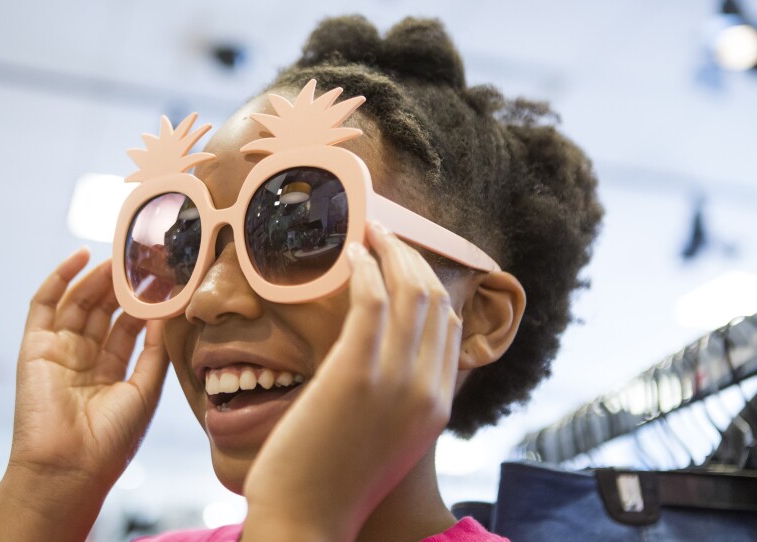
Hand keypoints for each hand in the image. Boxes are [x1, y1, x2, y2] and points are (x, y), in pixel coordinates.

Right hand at [10, 247, 168, 487]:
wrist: (69, 469)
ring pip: (79, 303)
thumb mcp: (145, 391)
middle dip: (121, 285)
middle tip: (142, 258)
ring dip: (99, 278)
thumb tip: (166, 313)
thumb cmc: (112, 439)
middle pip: (103, 311)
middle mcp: (83, 360)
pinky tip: (82, 257)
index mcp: (110, 374)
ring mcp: (58, 352)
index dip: (144, 303)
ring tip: (121, 255)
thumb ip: (154, 351)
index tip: (165, 279)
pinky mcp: (34, 347)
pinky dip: (60, 278)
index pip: (128, 328)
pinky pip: (44, 305)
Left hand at [242, 223, 462, 540]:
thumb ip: (394, 399)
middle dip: (412, 257)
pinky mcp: (357, 373)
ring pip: (410, 291)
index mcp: (437, 407)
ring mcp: (396, 381)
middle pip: (436, 300)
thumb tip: (379, 357)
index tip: (403, 262)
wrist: (306, 522)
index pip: (451, 328)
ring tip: (368, 232)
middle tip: (384, 234)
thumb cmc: (332, 482)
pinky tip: (350, 254)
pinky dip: (365, 268)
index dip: (430, 284)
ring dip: (390, 250)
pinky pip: (373, 300)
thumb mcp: (382, 441)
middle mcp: (428, 390)